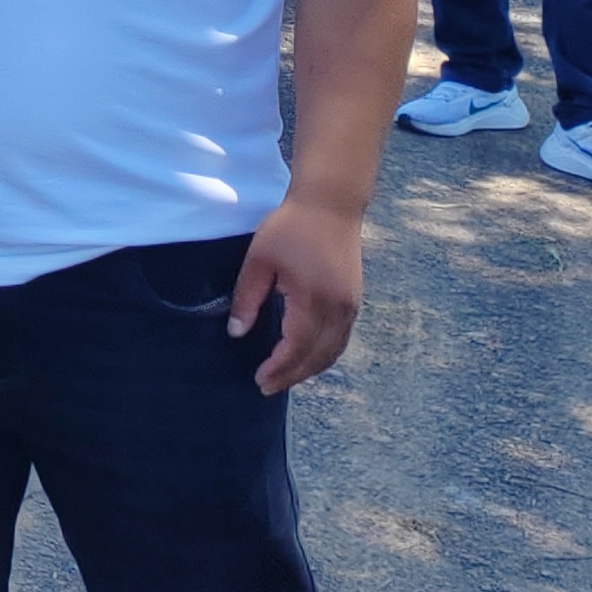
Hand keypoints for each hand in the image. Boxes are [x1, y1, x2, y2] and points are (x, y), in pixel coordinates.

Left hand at [231, 197, 363, 394]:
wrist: (330, 205)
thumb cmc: (290, 228)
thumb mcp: (259, 260)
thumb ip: (248, 298)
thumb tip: (237, 333)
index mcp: (314, 299)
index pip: (297, 347)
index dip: (279, 368)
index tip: (259, 380)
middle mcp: (339, 309)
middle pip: (318, 356)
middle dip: (293, 375)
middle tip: (267, 387)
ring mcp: (351, 306)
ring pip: (333, 351)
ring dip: (310, 368)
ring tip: (284, 377)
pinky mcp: (354, 301)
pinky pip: (340, 339)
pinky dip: (323, 354)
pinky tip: (305, 356)